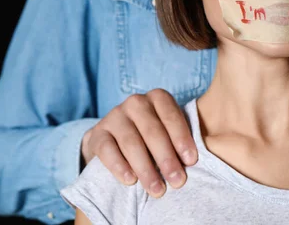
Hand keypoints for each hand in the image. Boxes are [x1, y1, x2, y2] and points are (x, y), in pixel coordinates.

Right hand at [81, 88, 197, 197]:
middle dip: (166, 158)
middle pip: (152, 131)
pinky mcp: (97, 133)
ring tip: (158, 189)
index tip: (191, 161)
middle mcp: (136, 102)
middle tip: (178, 181)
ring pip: (131, 142)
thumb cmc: (152, 138)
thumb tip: (192, 162)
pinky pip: (107, 149)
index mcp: (158, 98)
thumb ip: (179, 140)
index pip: (171, 116)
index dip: (182, 138)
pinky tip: (130, 180)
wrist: (114, 140)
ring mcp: (114, 116)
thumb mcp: (167, 132)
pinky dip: (119, 166)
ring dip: (146, 168)